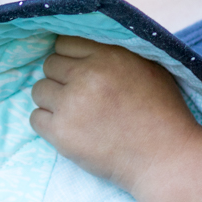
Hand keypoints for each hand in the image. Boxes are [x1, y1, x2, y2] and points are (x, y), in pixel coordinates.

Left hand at [29, 35, 200, 194]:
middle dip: (62, 79)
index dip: (72, 58)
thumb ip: (118, 50)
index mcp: (109, 55)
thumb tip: (88, 43)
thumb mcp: (149, 66)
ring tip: (77, 115)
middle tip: (82, 97)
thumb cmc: (163, 113)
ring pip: (39, 90)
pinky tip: (71, 130)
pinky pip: (35, 118)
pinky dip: (48, 125)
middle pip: (49, 65)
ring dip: (53, 101)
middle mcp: (86, 75)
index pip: (64, 43)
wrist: (166, 159)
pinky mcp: (61, 133)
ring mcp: (71, 104)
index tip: (81, 72)